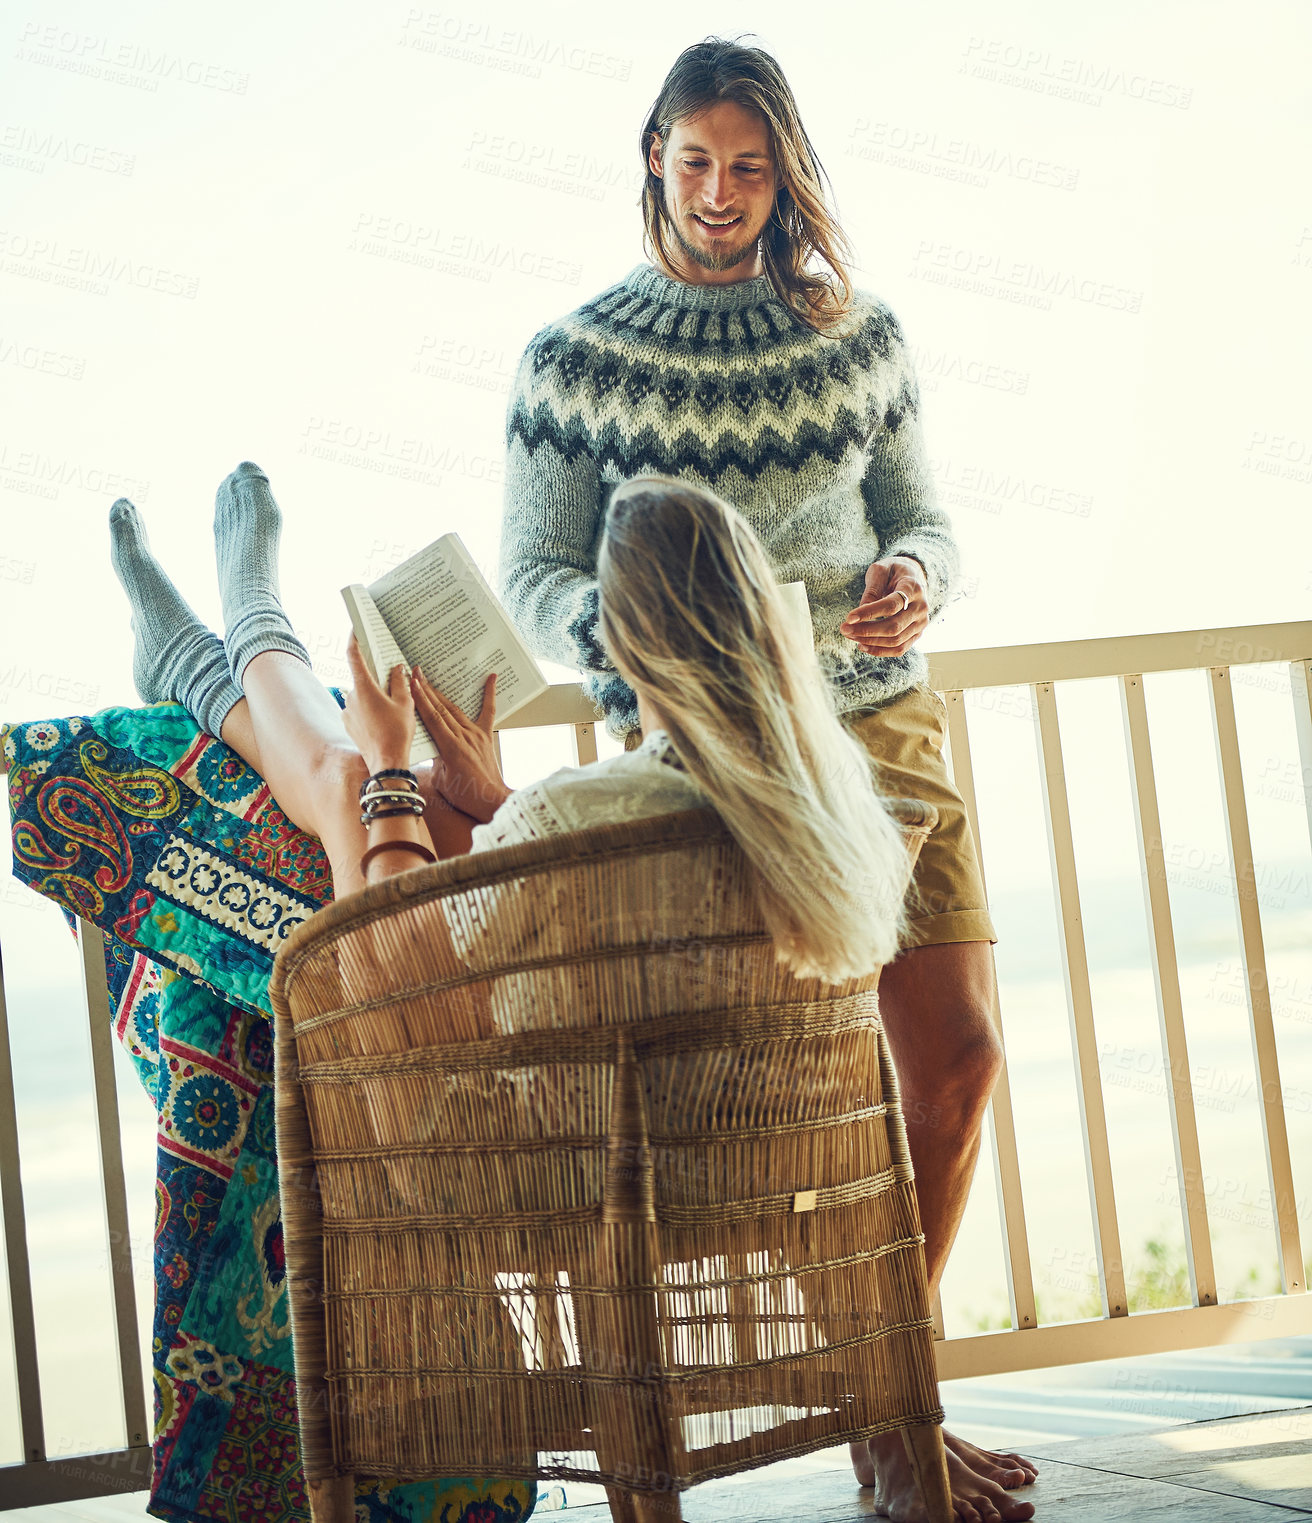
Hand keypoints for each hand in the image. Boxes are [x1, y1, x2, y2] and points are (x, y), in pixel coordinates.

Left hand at [343, 634, 414, 770]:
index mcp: (364, 687)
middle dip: (376, 677)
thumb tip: (397, 668)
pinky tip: (385, 720)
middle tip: (393, 679)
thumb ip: (400, 682)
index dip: (353, 640)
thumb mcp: (405, 704)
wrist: (386, 763)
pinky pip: (360, 710)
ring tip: (393, 708)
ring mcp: (348, 712)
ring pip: (362, 695)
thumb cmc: (396, 733)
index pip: (353, 656)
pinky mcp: (349, 724)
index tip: (354, 629)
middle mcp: (351, 697)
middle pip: (362, 678)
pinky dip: (371, 710)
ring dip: (375, 696)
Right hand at [410, 667, 509, 823]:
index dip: (421, 699)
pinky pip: (488, 711)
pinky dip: (489, 694)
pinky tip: (492, 677)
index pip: (432, 718)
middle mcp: (464, 736)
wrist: (491, 800)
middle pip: (441, 709)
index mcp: (450, 747)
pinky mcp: (486, 736)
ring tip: (429, 679)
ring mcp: (476, 734)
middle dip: (427, 690)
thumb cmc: (464, 794)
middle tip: (416, 673)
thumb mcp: (441, 779)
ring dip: (441, 693)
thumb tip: (429, 743)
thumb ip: (434, 758)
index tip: (412, 683)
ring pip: (455, 709)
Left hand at [840, 556, 928, 657]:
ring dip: (870, 642)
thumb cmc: (893, 572)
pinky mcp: (917, 634)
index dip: (869, 613)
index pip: (891, 605)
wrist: (912, 577)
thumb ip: (871, 590)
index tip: (849, 618)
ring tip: (850, 636)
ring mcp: (921, 623)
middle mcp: (921, 607)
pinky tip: (862, 645)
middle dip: (866, 631)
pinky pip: (899, 649)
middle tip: (844, 629)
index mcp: (913, 588)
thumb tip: (860, 614)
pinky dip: (880, 651)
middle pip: (894, 627)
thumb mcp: (880, 570)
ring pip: (896, 641)